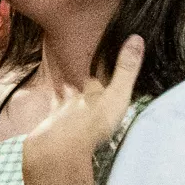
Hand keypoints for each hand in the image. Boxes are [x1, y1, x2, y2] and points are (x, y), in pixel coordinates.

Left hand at [20, 37, 144, 184]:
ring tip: (62, 99)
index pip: (93, 82)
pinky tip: (49, 125)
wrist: (62, 147)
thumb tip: (135, 37)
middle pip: (73, 93)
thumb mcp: (117, 95)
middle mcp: (72, 102)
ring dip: (61, 104)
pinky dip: (51, 125)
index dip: (95, 79)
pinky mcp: (49, 134)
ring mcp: (58, 118)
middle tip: (73, 86)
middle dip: (75, 90)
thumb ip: (126, 69)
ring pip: (59, 107)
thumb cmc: (93, 122)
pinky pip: (50, 127)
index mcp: (90, 93)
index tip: (95, 74)